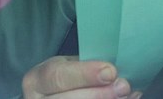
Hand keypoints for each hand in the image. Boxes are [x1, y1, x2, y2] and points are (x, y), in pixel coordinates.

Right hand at [22, 56, 139, 98]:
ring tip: (126, 96)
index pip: (56, 76)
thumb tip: (115, 71)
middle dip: (99, 94)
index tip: (110, 71)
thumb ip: (86, 67)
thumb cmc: (67, 79)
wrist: (55, 96)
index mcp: (36, 80)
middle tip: (123, 87)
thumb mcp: (69, 67)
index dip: (84, 74)